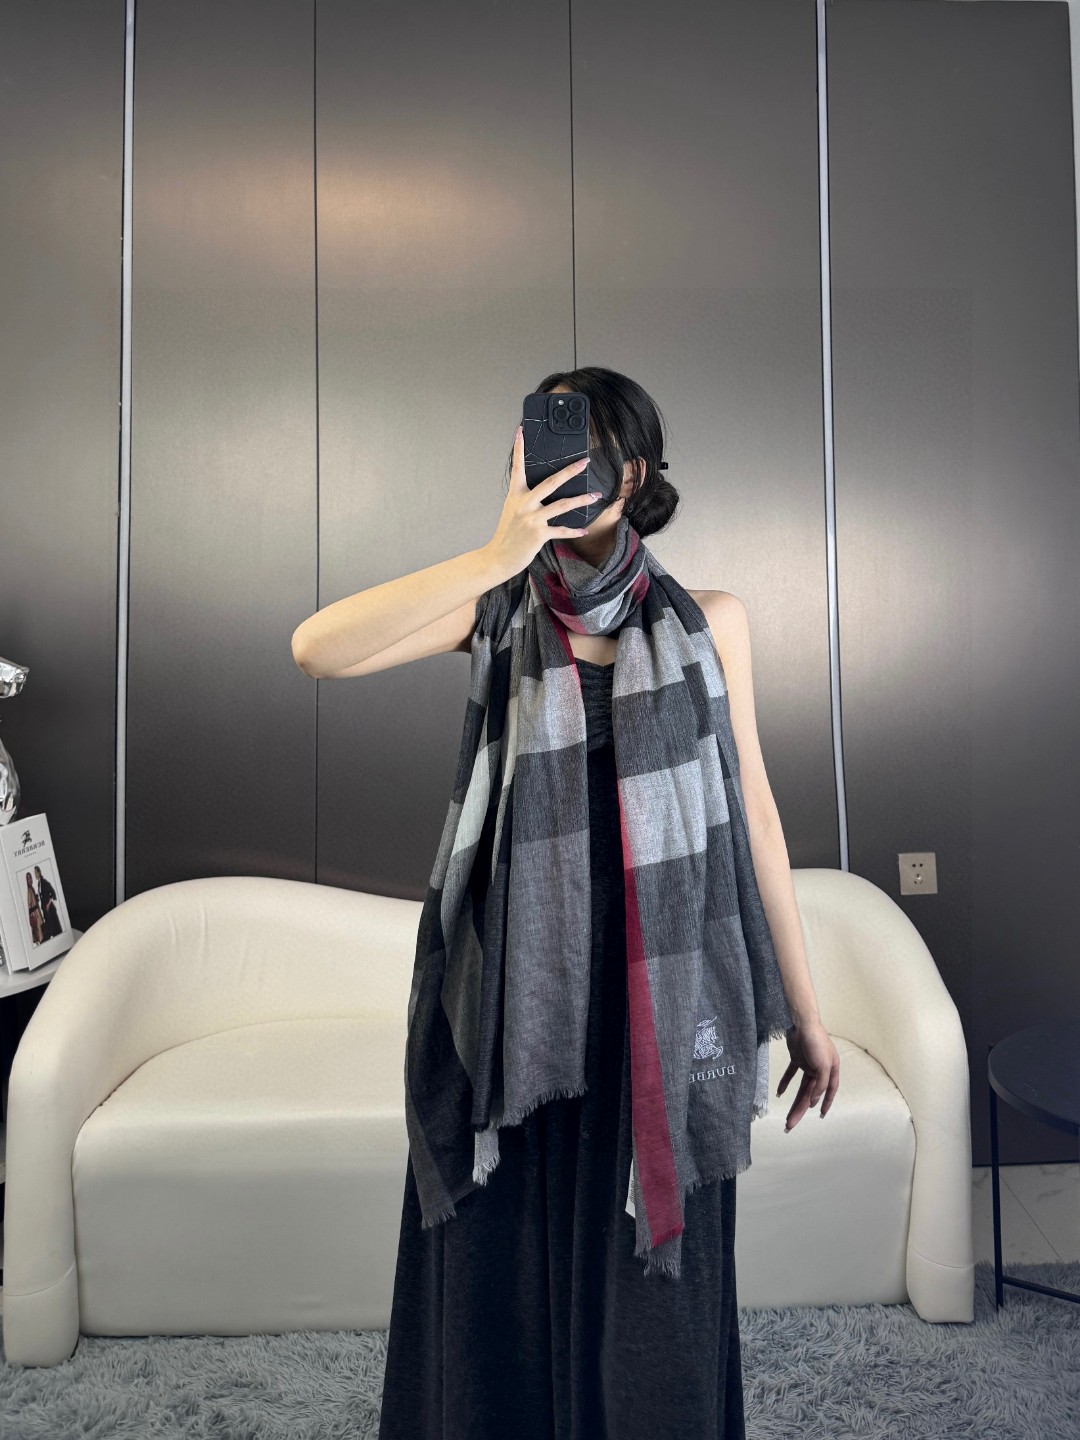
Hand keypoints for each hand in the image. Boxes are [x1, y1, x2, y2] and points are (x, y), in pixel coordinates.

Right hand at [485, 425, 600, 576]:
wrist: (498, 558)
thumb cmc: (507, 534)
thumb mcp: (512, 510)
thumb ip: (525, 499)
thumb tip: (543, 490)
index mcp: (515, 495)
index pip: (517, 467)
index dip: (518, 448)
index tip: (521, 431)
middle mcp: (524, 504)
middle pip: (551, 482)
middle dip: (570, 471)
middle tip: (584, 462)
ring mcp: (532, 519)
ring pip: (562, 505)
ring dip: (581, 500)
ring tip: (595, 495)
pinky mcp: (539, 534)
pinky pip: (561, 530)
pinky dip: (574, 531)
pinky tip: (584, 529)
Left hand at [776, 1020, 838, 1131]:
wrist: (802, 1023)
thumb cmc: (816, 1042)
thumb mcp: (823, 1065)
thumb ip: (820, 1084)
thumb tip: (813, 1100)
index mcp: (830, 1070)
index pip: (829, 1091)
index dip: (825, 1104)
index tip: (820, 1116)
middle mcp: (820, 1069)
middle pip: (810, 1094)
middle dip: (801, 1109)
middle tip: (791, 1124)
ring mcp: (808, 1064)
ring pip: (801, 1087)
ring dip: (794, 1101)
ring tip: (786, 1116)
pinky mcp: (797, 1059)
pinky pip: (791, 1074)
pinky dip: (785, 1083)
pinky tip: (779, 1093)